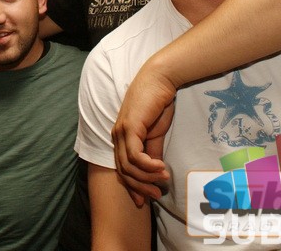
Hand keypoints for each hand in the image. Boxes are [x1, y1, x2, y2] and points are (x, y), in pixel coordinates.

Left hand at [112, 70, 176, 205]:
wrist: (160, 80)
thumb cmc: (158, 103)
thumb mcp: (156, 133)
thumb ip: (153, 152)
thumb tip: (155, 172)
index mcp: (122, 138)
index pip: (122, 168)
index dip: (133, 187)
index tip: (146, 200)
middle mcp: (117, 136)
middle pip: (123, 171)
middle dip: (140, 187)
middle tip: (157, 195)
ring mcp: (121, 131)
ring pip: (128, 166)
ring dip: (146, 178)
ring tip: (163, 180)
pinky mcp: (129, 127)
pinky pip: (134, 155)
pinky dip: (147, 166)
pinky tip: (160, 168)